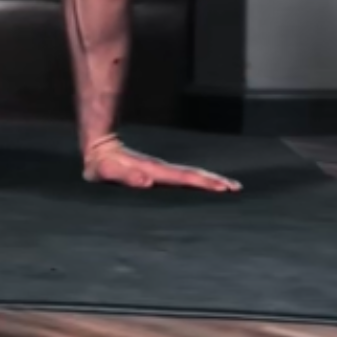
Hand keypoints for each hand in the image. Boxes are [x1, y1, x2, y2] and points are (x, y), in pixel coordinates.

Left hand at [83, 136, 240, 193]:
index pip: (184, 177)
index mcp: (154, 171)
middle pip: (194, 174)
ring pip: (192, 174)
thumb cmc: (101, 165)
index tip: (221, 187)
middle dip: (215, 181)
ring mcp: (162, 169)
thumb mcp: (107, 172)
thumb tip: (146, 181)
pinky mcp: (160, 172)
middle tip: (236, 189)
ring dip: (211, 180)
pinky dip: (200, 180)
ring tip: (230, 186)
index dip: (202, 182)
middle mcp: (162, 169)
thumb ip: (125, 176)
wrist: (100, 148)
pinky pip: (185, 176)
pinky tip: (207, 185)